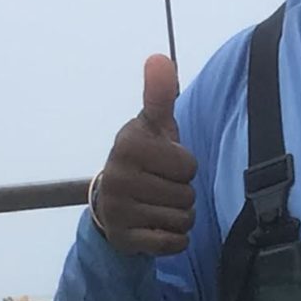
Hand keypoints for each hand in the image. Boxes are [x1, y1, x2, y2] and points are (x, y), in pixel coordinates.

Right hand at [93, 54, 196, 255]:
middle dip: (182, 193)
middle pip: (187, 194)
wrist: (113, 202)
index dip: (184, 166)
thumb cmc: (144, 159)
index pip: (188, 165)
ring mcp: (120, 211)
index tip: (164, 164)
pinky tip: (159, 227)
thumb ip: (160, 95)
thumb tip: (159, 58)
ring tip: (159, 206)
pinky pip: (173, 243)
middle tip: (161, 187)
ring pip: (183, 220)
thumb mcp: (152, 125)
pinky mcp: (125, 238)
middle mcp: (119, 178)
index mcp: (129, 146)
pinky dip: (175, 239)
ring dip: (180, 216)